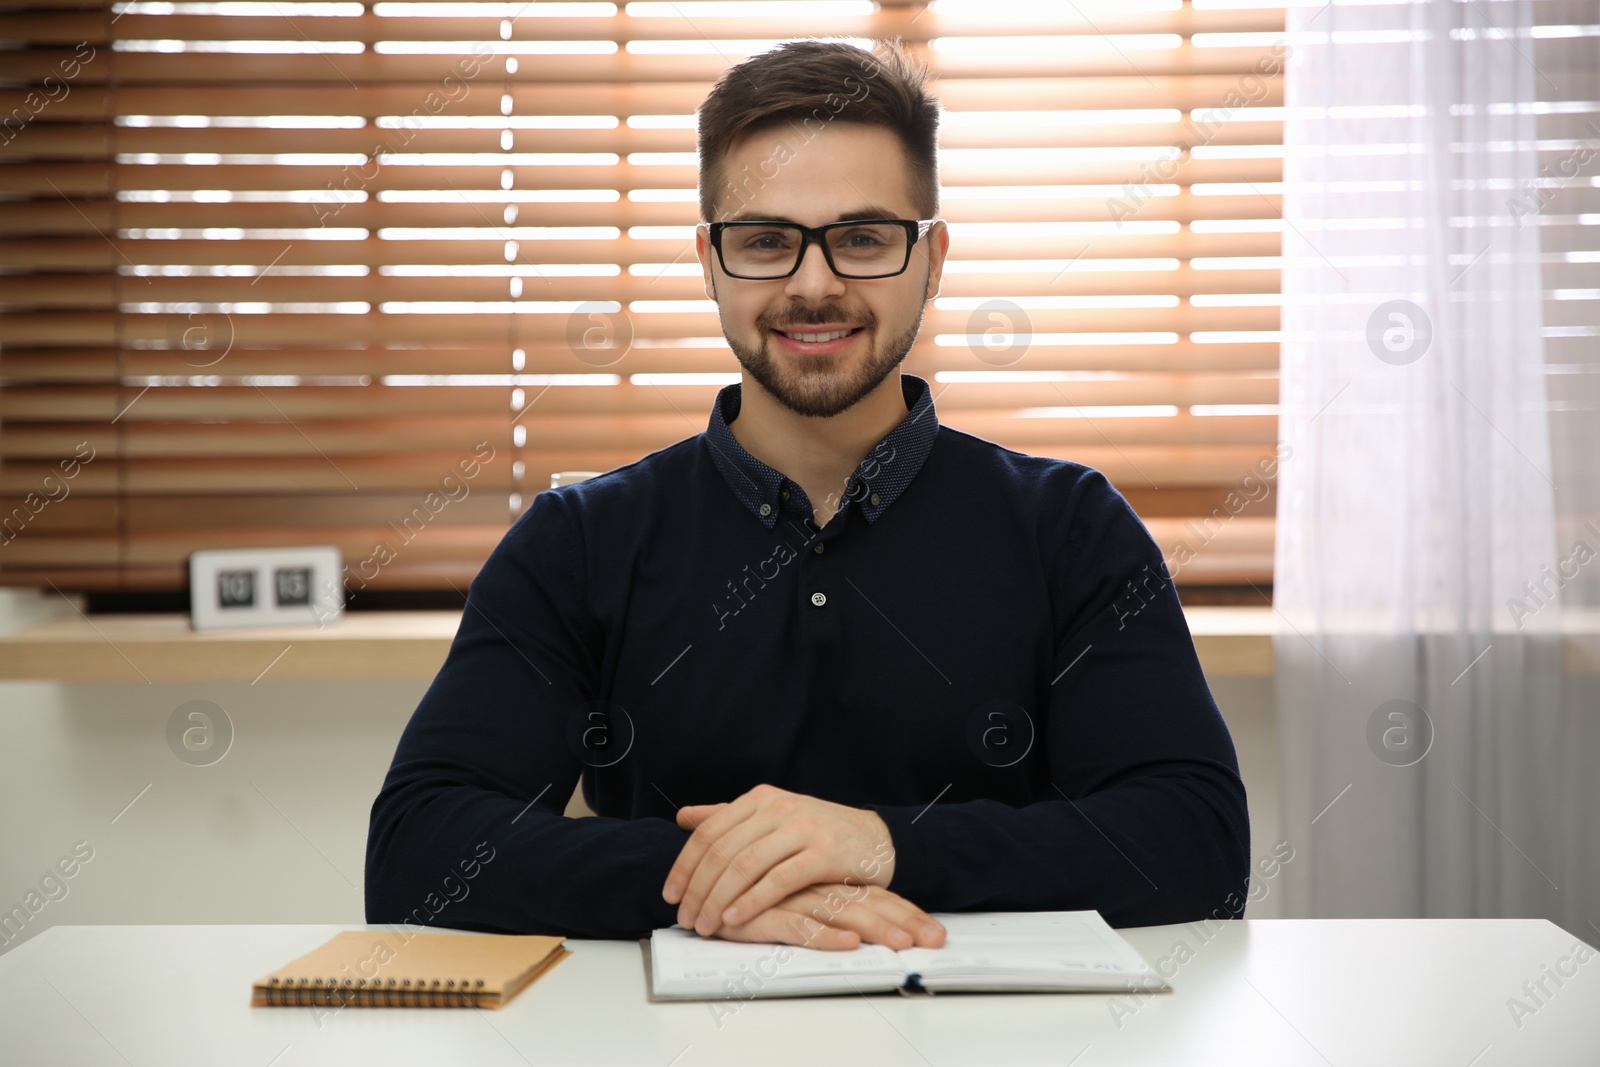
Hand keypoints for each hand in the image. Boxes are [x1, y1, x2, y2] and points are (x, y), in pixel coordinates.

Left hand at [662, 784, 896, 937]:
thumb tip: (684, 817)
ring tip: (705, 924)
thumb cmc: (820, 834)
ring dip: (719, 899)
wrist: (877, 840)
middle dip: (698, 888)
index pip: (710, 832)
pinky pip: (778, 879)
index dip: (685, 865)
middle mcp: (778, 808)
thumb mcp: (773, 819)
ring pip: (745, 865)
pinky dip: (752, 900)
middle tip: (685, 918)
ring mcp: (802, 828)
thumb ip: (729, 818)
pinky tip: (735, 918)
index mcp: (761, 799)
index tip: (670, 895)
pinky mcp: (823, 853)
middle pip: (723, 850)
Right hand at [701, 881, 944, 952]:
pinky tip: (848, 944)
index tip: (935, 935)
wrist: (704, 885)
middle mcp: (814, 886)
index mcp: (825, 881)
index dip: (905, 912)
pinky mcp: (767, 913)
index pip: (873, 895)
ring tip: (904, 945)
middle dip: (903, 923)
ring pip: (842, 914)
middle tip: (935, 940)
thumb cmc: (753, 894)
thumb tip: (860, 925)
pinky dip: (824, 937)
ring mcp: (791, 898)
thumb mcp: (794, 899)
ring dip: (875, 929)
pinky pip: (799, 926)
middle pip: (866, 904)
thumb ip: (825, 901)